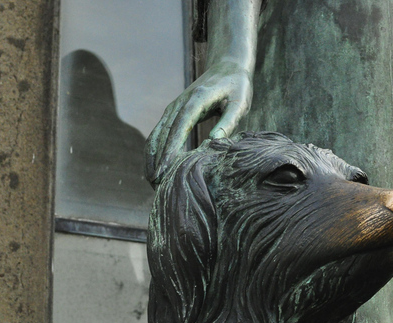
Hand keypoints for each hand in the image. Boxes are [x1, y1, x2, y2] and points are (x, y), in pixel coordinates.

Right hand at [145, 60, 252, 184]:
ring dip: (151, 158)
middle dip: (156, 161)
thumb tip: (214, 143)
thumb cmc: (237, 86)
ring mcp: (173, 108)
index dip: (169, 151)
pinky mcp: (172, 113)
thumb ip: (228, 122)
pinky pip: (158, 134)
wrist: (227, 66)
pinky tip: (156, 169)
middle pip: (161, 134)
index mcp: (195, 100)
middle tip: (156, 186)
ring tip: (153, 183)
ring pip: (155, 135)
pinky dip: (154, 152)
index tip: (164, 171)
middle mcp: (178, 104)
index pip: (177, 128)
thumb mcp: (240, 103)